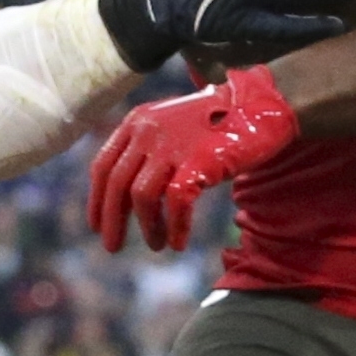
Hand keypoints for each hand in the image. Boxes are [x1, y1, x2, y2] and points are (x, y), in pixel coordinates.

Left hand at [89, 65, 300, 251]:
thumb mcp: (172, 128)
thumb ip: (147, 150)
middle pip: (116, 183)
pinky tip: (178, 242)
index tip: (96, 225)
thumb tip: (126, 196)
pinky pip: (176, 203)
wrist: (260, 108)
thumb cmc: (217, 123)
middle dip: (112, 220)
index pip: (103, 165)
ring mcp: (174, 143)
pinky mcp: (200, 159)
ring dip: (147, 227)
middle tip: (112, 247)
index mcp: (137, 121)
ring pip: (142, 196)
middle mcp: (149, 130)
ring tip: (156, 245)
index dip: (96, 200)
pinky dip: (175, 227)